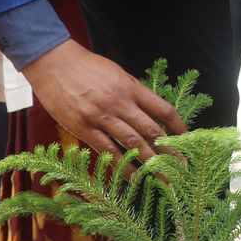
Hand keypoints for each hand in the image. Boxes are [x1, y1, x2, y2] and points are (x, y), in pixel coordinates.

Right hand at [22, 39, 183, 161]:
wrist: (54, 62)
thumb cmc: (85, 66)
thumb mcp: (116, 73)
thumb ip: (132, 92)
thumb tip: (149, 111)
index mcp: (131, 87)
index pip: (163, 109)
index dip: (178, 126)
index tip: (186, 138)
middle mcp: (120, 103)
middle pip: (152, 131)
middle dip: (170, 150)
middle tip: (182, 166)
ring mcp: (102, 117)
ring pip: (133, 143)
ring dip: (151, 162)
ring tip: (164, 177)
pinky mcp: (83, 128)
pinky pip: (107, 151)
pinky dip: (122, 166)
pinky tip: (133, 177)